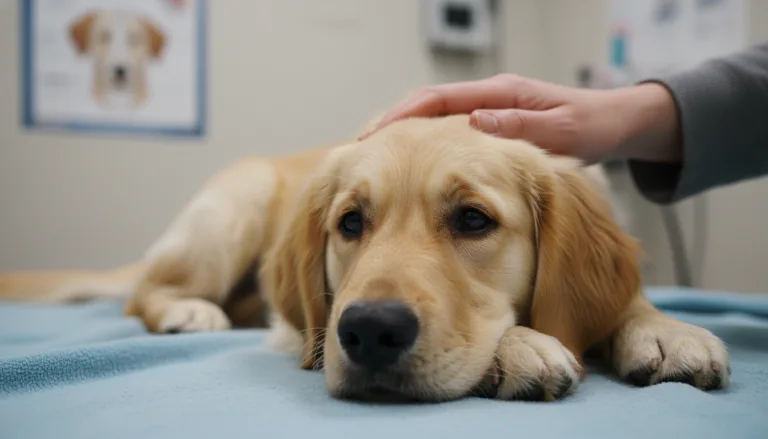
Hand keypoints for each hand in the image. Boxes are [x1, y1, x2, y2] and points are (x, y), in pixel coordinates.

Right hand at [360, 74, 680, 164]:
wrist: (614, 124)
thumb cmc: (592, 127)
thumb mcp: (564, 131)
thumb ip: (521, 126)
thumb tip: (475, 123)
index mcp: (500, 94)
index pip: (438, 99)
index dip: (403, 117)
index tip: (375, 136)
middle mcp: (487, 99)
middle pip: (424, 107)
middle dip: (389, 127)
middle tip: (357, 151)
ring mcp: (487, 112)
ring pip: (432, 122)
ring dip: (402, 139)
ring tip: (371, 163)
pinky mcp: (490, 128)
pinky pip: (446, 136)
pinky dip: (423, 149)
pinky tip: (408, 170)